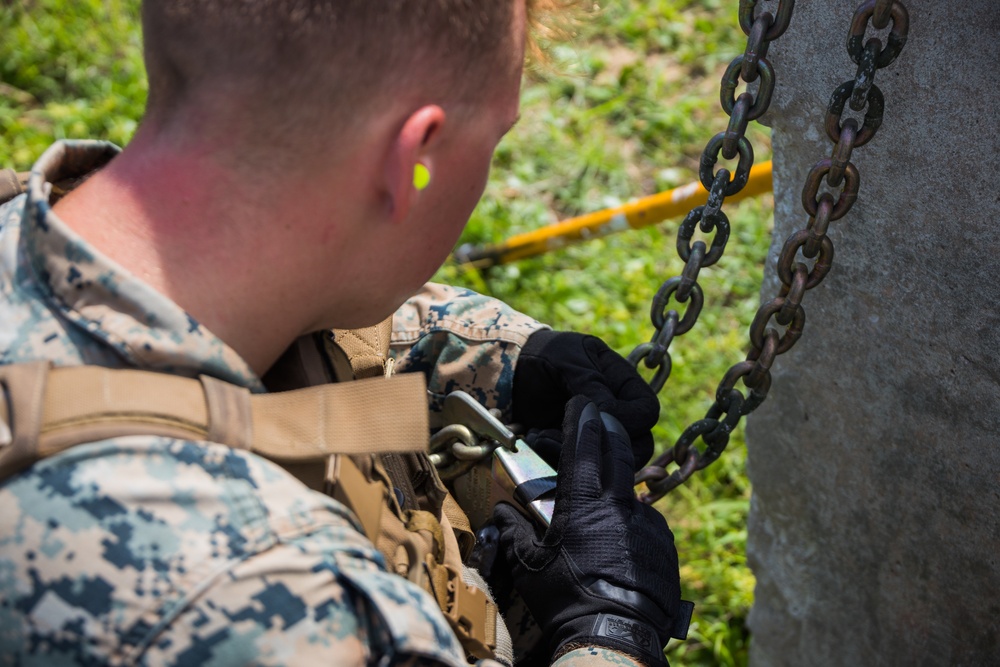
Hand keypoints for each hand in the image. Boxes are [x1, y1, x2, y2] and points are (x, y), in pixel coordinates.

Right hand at [493, 396, 680, 665]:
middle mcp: (620, 506)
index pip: (583, 449)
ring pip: (633, 490)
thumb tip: (499, 513)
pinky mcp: (665, 546)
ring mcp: (647, 525)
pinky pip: (647, 521)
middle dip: (607, 429)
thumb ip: (514, 532)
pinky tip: (623, 531)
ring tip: (610, 478)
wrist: (614, 636)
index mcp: (584, 504)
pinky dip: (633, 517)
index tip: (581, 400)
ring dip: (620, 478)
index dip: (581, 421)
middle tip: (601, 414)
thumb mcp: (529, 566)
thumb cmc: (565, 599)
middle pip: (617, 453)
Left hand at [513, 330, 658, 468]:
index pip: (647, 411)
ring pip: (609, 463)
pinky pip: (579, 468)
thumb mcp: (570, 359)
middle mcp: (618, 413)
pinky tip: (535, 437)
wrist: (511, 370)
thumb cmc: (545, 355)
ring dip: (577, 454)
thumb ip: (592, 384)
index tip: (595, 413)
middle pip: (639, 446)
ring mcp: (598, 435)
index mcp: (624, 384)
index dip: (628, 419)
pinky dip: (556, 458)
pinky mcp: (575, 451)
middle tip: (569, 434)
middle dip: (605, 447)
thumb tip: (608, 416)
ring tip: (543, 435)